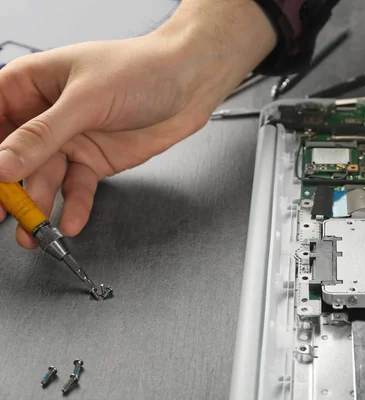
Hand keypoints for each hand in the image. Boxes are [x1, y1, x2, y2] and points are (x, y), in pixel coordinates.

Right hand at [0, 0, 274, 248]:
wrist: (190, 84)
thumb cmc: (141, 70)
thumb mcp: (85, 101)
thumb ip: (43, 136)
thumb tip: (2, 164)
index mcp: (31, 84)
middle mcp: (47, 114)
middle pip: (13, 156)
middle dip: (7, 188)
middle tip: (3, 215)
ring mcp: (71, 140)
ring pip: (44, 178)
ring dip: (38, 206)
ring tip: (34, 233)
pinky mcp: (95, 160)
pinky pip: (78, 188)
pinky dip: (75, 206)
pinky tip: (71, 222)